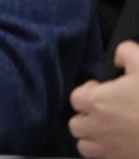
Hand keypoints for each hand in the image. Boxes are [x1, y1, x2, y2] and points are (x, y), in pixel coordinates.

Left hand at [72, 40, 138, 158]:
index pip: (76, 99)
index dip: (87, 93)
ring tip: (108, 129)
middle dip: (86, 117)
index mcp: (98, 102)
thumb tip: (118, 58)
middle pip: (76, 124)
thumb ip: (125, 53)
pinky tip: (120, 142)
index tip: (101, 90)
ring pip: (84, 146)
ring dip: (91, 137)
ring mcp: (110, 148)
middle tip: (104, 111)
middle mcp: (98, 126)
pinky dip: (106, 152)